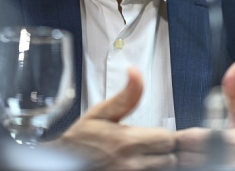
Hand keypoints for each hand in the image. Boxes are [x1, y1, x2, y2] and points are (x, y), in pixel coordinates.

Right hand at [49, 67, 176, 169]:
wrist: (64, 161)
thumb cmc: (81, 140)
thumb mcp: (101, 112)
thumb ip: (126, 95)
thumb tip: (135, 72)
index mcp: (126, 142)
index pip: (167, 139)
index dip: (169, 134)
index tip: (164, 132)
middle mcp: (132, 163)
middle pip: (171, 157)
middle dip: (168, 148)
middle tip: (162, 142)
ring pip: (166, 169)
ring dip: (164, 160)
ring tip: (158, 152)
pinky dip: (155, 167)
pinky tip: (150, 160)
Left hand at [175, 60, 234, 168]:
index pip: (191, 139)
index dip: (183, 135)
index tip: (182, 134)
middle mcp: (231, 162)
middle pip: (186, 156)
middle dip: (183, 148)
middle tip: (186, 143)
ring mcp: (225, 170)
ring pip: (188, 166)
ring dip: (185, 159)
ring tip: (191, 153)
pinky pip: (193, 170)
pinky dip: (191, 165)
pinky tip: (196, 159)